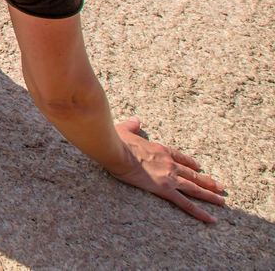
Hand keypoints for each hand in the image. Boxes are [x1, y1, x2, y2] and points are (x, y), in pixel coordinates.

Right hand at [108, 117, 226, 222]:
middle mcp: (170, 163)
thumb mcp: (125, 129)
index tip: (198, 167)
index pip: (180, 157)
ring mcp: (169, 176)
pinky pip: (186, 203)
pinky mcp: (165, 189)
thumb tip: (136, 120)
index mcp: (161, 150)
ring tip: (221, 200)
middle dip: (207, 181)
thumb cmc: (118, 141)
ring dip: (209, 195)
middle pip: (192, 174)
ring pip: (194, 188)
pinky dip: (200, 212)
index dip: (190, 163)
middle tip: (220, 187)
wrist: (116, 151)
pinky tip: (211, 219)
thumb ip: (132, 125)